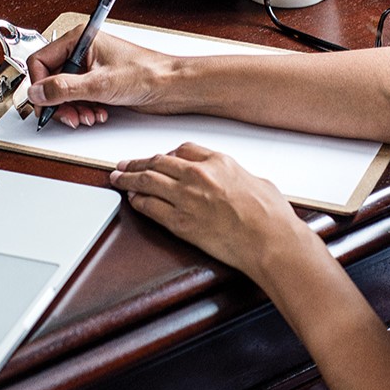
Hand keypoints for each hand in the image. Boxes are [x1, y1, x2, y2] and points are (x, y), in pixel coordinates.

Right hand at [25, 27, 170, 128]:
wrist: (171, 86)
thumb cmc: (146, 73)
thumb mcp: (99, 84)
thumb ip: (63, 89)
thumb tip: (37, 92)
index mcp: (80, 39)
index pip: (41, 61)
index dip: (40, 86)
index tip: (44, 104)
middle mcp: (83, 52)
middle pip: (51, 80)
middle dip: (60, 102)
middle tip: (70, 116)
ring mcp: (90, 68)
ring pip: (64, 93)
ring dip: (73, 109)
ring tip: (88, 115)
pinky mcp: (98, 83)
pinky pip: (79, 99)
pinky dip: (84, 110)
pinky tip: (97, 114)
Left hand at [109, 142, 311, 282]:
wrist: (269, 240)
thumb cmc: (271, 216)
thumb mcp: (257, 181)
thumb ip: (237, 176)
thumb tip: (234, 181)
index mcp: (219, 162)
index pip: (183, 149)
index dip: (167, 154)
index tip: (160, 158)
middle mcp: (198, 175)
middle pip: (159, 162)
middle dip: (138, 162)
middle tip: (125, 164)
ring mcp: (186, 198)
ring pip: (147, 181)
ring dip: (128, 178)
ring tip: (117, 178)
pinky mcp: (180, 222)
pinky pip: (149, 207)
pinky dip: (137, 201)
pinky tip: (132, 200)